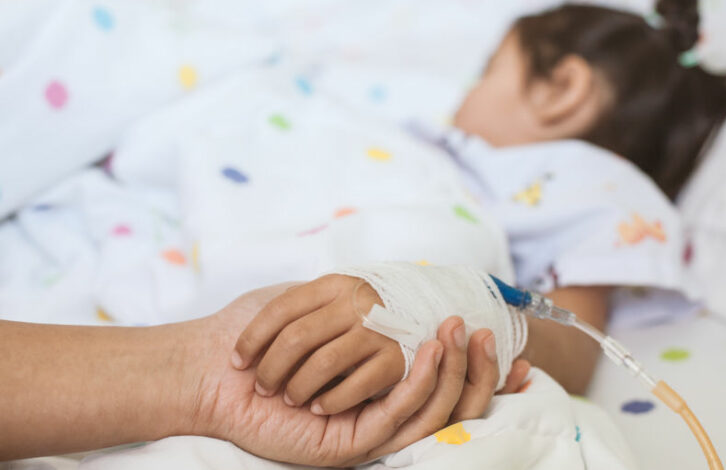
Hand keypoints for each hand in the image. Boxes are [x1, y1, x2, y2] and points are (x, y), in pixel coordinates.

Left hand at [191, 284, 530, 465]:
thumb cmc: (250, 333)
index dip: (464, 355)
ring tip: (459, 329)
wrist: (208, 360)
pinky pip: (396, 418)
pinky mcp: (348, 442)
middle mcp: (367, 403)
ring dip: (450, 370)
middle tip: (485, 328)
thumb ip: (351, 304)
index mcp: (364, 377)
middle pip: (439, 392)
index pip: (430, 370)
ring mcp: (359, 424)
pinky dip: (418, 386)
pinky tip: (429, 351)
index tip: (488, 327)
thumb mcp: (305, 302)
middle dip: (473, 366)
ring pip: (425, 408)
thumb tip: (395, 288)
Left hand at [231, 275, 406, 414]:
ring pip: (324, 362)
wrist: (410, 315)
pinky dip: (332, 400)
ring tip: (289, 398)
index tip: (237, 360)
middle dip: (271, 367)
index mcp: (335, 284)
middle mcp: (358, 302)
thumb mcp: (325, 296)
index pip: (281, 309)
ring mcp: (380, 331)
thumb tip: (263, 324)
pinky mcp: (396, 361)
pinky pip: (357, 385)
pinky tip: (318, 407)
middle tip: (262, 387)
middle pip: (297, 337)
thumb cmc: (356, 313)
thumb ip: (301, 303)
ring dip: (298, 386)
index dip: (253, 336)